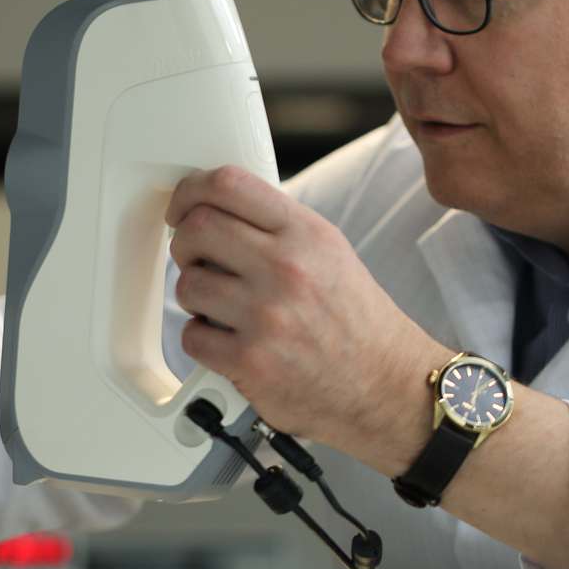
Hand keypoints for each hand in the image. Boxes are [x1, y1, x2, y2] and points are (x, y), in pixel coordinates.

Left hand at [166, 165, 449, 468]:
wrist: (387, 385)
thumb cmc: (355, 320)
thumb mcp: (329, 252)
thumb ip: (276, 226)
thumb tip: (213, 208)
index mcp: (305, 233)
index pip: (227, 184)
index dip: (189, 191)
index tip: (180, 207)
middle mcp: (286, 268)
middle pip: (196, 228)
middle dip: (186, 244)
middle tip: (197, 259)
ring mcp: (266, 315)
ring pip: (187, 284)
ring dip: (195, 296)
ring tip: (222, 307)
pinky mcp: (250, 361)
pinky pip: (192, 336)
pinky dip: (202, 340)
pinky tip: (227, 340)